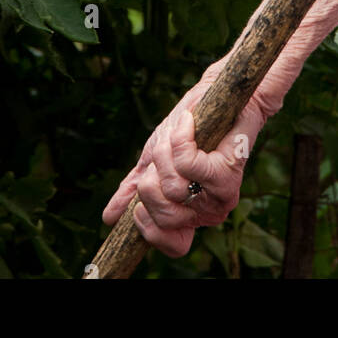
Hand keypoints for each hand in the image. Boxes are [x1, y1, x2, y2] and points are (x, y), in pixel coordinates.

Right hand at [101, 58, 274, 257]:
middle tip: (162, 159)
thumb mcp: (154, 160)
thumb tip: (109, 218)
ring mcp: (221, 193)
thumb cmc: (187, 128)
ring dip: (165, 153)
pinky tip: (187, 123)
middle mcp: (210, 210)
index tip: (139, 206)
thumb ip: (135, 189)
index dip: (150, 229)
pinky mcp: (228, 169)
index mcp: (192, 215)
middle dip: (151, 182)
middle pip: (164, 215)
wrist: (217, 92)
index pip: (173, 245)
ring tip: (179, 136)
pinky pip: (188, 164)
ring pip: (173, 186)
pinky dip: (180, 137)